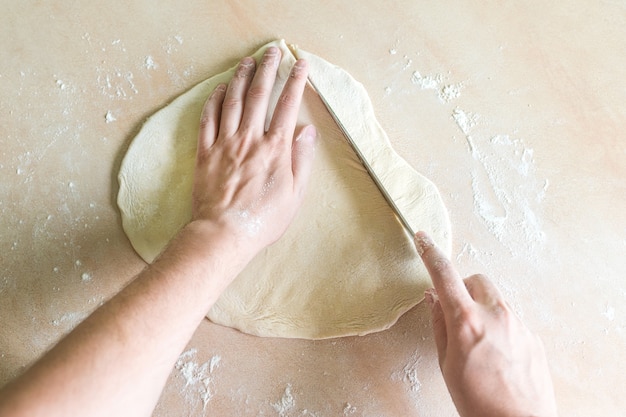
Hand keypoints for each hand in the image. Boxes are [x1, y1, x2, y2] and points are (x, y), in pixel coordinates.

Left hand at [191, 47, 316, 257]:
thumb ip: (302, 159)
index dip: (295, 82)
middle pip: (258, 95)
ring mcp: (224, 143)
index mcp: (275, 149)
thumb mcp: (294, 194)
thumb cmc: (263, 219)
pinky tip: (219, 89)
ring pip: (232, 101)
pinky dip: (213, 100)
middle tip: (272, 51)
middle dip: (267, 69)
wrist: (223, 233)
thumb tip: (308, 130)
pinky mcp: (205, 152)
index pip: (288, 106)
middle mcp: (249, 139)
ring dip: (240, 77)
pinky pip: (208, 119)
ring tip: (247, 61)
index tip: (300, 64)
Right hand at [415, 232, 557, 416]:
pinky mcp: (533, 336)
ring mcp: (518, 324)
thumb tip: (434, 298)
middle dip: (463, 287)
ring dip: (482, 307)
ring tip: (477, 341)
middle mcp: (496, 315)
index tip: (423, 239)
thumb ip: (439, 325)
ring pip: (495, 299)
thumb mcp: (446, 364)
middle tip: (455, 310)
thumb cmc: (479, 402)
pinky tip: (495, 353)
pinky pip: (511, 318)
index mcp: (467, 321)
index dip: (431, 254)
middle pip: (477, 279)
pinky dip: (499, 325)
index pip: (445, 275)